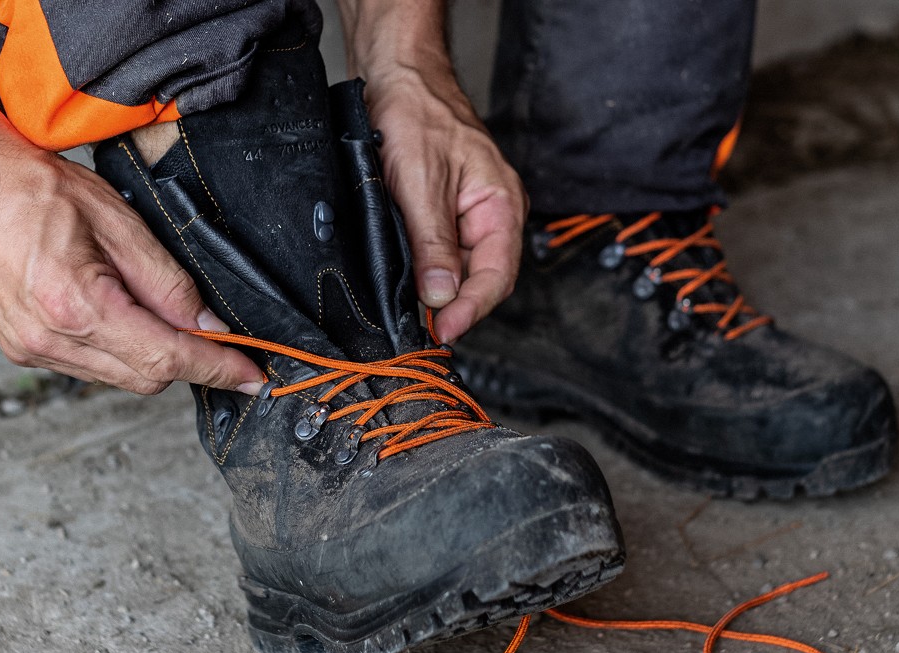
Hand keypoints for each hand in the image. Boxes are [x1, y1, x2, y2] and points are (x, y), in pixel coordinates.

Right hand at [0, 140, 264, 395]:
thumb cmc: (33, 187)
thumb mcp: (119, 221)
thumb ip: (168, 282)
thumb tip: (207, 325)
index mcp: (74, 306)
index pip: (166, 358)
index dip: (217, 369)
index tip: (252, 377)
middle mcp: (47, 339)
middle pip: (146, 378)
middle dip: (190, 362)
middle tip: (219, 337)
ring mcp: (30, 348)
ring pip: (119, 376)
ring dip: (153, 356)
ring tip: (161, 311)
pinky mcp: (22, 348)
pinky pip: (90, 366)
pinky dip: (119, 350)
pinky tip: (122, 315)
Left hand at [336, 0, 526, 343]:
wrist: (397, 77)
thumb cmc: (417, 112)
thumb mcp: (421, 181)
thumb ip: (432, 242)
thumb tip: (441, 295)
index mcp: (501, 205)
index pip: (497, 275)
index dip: (471, 308)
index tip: (445, 329)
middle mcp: (490, 215)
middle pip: (480, 279)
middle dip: (454, 305)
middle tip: (423, 330)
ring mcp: (466, 217)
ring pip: (457, 270)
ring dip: (437, 291)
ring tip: (411, 311)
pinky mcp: (442, 215)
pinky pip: (439, 254)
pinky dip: (424, 271)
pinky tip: (406, 282)